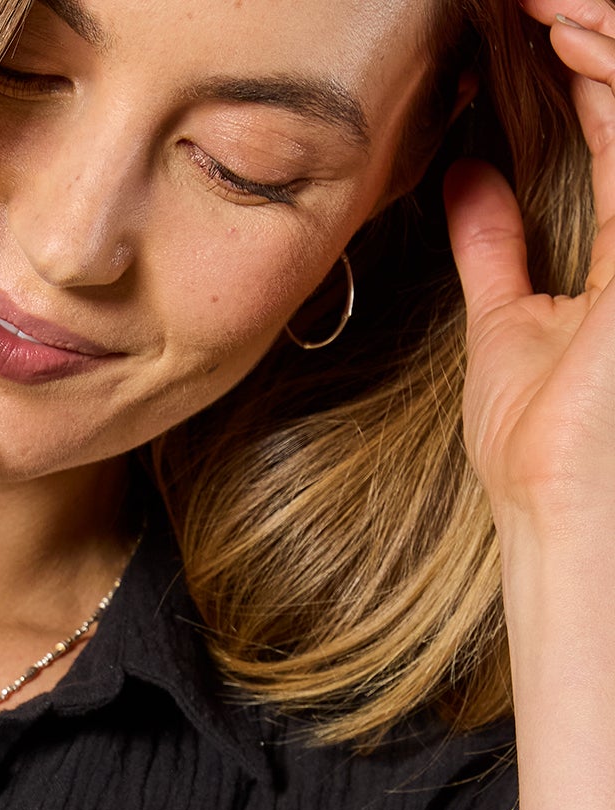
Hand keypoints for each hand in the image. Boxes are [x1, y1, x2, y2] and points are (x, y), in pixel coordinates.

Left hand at [444, 3, 614, 529]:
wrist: (551, 501)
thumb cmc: (539, 438)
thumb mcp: (505, 320)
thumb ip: (495, 245)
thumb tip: (468, 177)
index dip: (577, 55)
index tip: (518, 16)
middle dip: (588, 27)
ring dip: (601, 33)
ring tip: (541, 4)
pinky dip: (612, 75)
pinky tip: (569, 36)